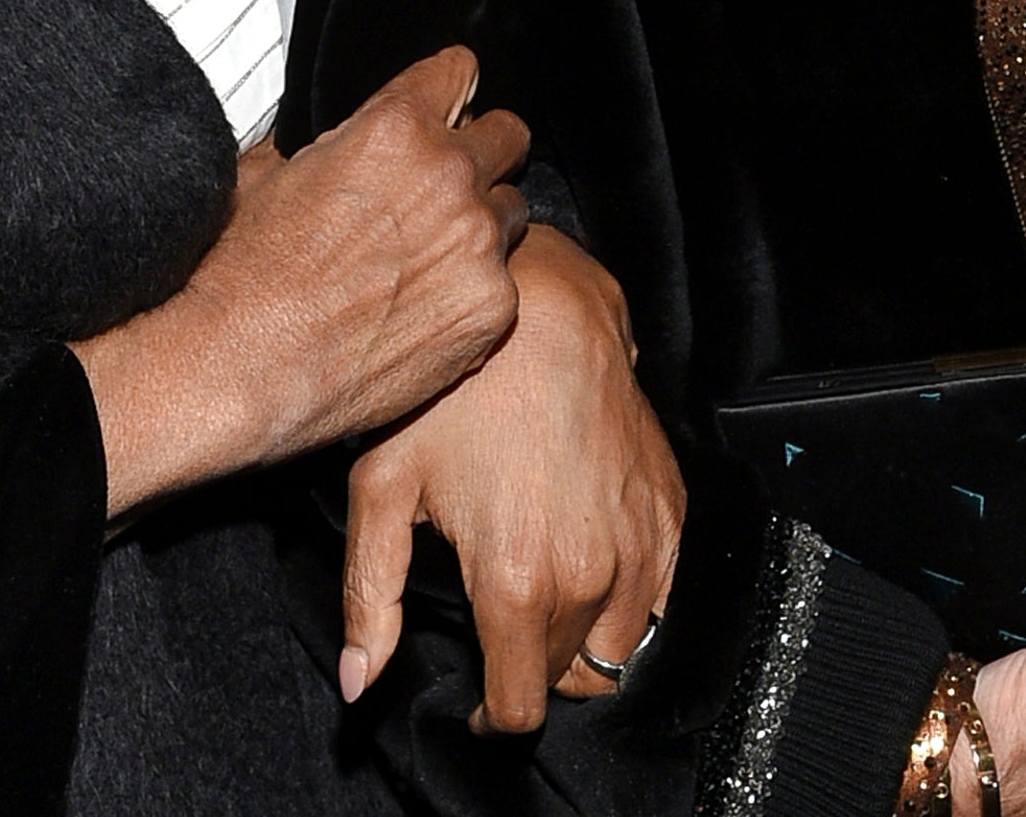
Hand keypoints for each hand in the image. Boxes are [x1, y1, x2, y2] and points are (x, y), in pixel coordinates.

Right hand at [73, 47, 528, 515]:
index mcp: (394, 127)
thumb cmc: (245, 272)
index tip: (454, 104)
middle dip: (485, 153)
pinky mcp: (492, 307)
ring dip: (481, 227)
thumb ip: (330, 143)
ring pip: (511, 213)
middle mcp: (448, 175)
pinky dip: (474, 294)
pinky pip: (504, 284)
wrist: (244, 362)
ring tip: (429, 262)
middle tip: (454, 186)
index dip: (452, 88)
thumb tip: (338, 141)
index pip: (459, 71)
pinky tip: (425, 312)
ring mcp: (477, 242)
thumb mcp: (269, 171)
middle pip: (508, 136)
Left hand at [338, 223, 681, 731]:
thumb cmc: (454, 390)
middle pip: (569, 679)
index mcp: (517, 580)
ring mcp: (640, 542)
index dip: (493, 717)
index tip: (478, 702)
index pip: (520, 706)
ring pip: (621, 647)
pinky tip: (588, 564)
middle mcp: (590, 573)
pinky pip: (660, 595)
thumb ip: (371, 597)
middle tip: (501, 630)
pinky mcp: (669, 509)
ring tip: (544, 604)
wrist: (540, 308)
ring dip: (584, 643)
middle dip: (533, 670)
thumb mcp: (383, 487)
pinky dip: (629, 599)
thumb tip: (356, 682)